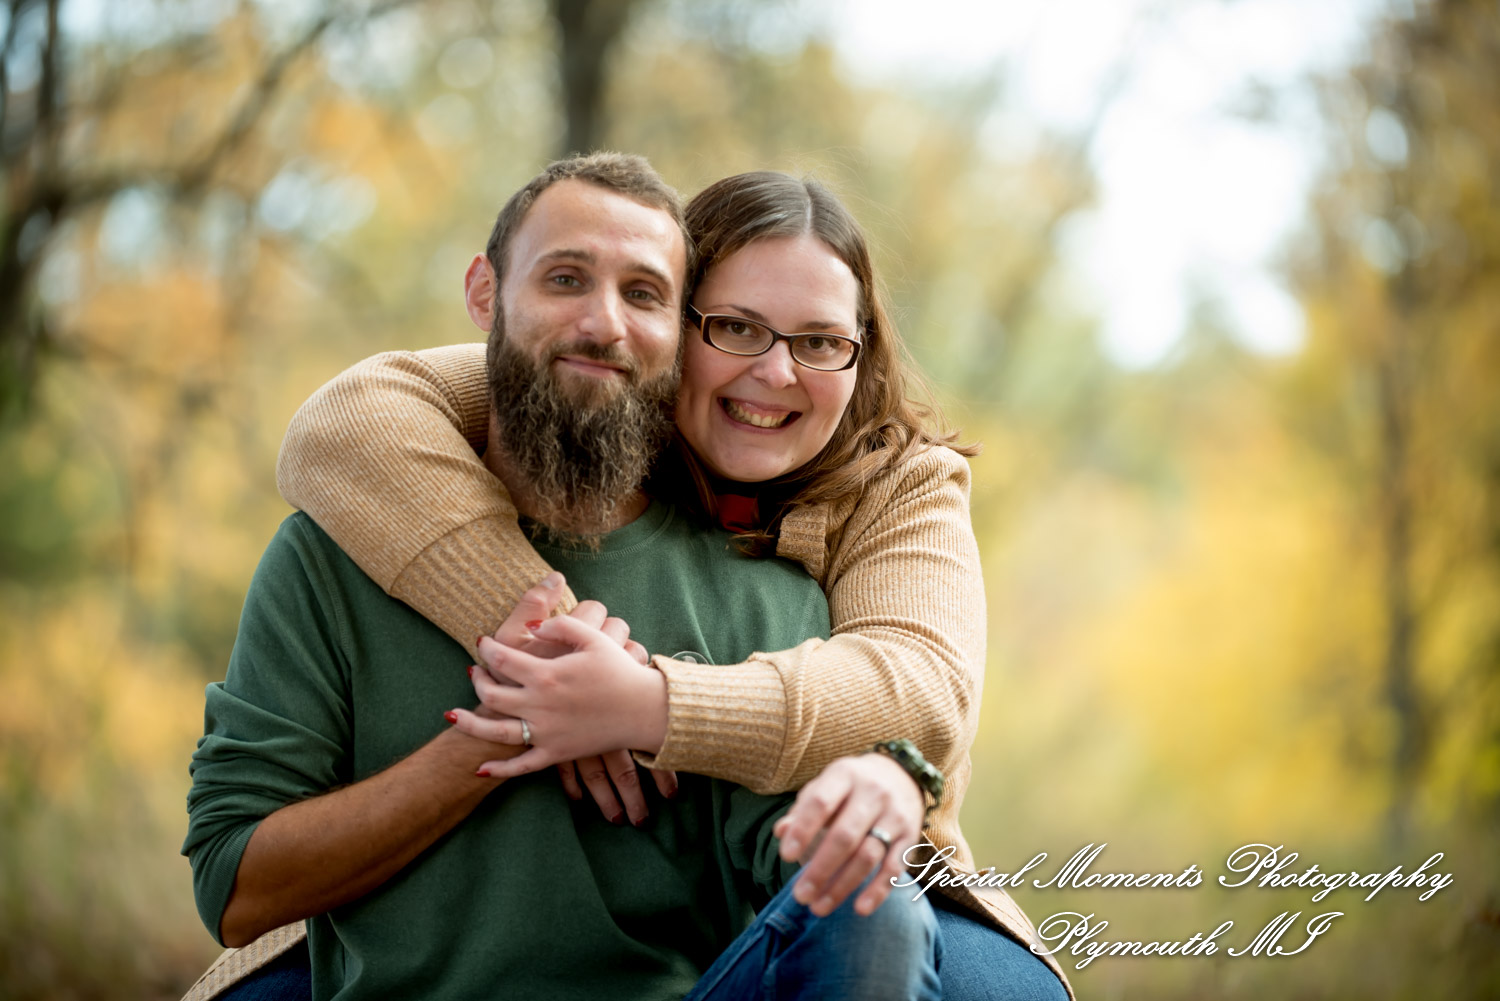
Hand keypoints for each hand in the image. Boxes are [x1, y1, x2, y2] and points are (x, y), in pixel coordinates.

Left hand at [446, 579, 672, 817]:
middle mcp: (540, 705)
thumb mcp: (594, 639)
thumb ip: (560, 626)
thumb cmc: (620, 672)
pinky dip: (498, 770)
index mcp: (547, 675)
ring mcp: (545, 733)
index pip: (502, 658)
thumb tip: (532, 627)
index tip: (481, 642)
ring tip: (452, 716)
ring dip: (470, 724)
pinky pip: (520, 766)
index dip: (487, 648)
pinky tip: (479, 768)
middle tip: (473, 671)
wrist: (644, 711)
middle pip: (492, 693)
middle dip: (477, 680)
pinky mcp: (555, 754)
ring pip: (495, 732)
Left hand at [772, 753, 923, 917]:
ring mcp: (895, 815)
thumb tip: (780, 833)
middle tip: (800, 895)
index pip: (821, 803)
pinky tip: (860, 908)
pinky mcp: (911, 836)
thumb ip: (803, 810)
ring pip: (868, 855)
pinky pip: (895, 868)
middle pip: (845, 835)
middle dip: (821, 869)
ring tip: (819, 907)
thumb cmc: (850, 788)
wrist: (901, 775)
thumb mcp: (826, 786)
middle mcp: (873, 793)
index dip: (803, 830)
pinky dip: (878, 890)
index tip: (786, 856)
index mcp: (845, 776)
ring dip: (843, 886)